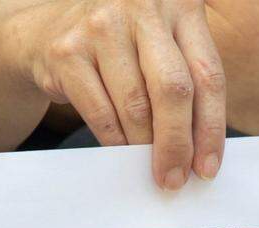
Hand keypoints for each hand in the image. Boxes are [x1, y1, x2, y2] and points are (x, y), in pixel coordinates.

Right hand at [11, 0, 225, 189]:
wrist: (46, 30)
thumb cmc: (119, 45)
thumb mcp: (161, 43)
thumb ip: (186, 79)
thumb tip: (200, 151)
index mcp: (181, 4)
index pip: (207, 74)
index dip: (211, 128)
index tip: (207, 166)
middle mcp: (143, 8)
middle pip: (173, 90)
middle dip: (177, 144)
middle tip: (175, 179)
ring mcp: (102, 27)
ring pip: (135, 107)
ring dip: (145, 148)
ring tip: (149, 167)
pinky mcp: (68, 52)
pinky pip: (101, 113)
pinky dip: (115, 141)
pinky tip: (122, 152)